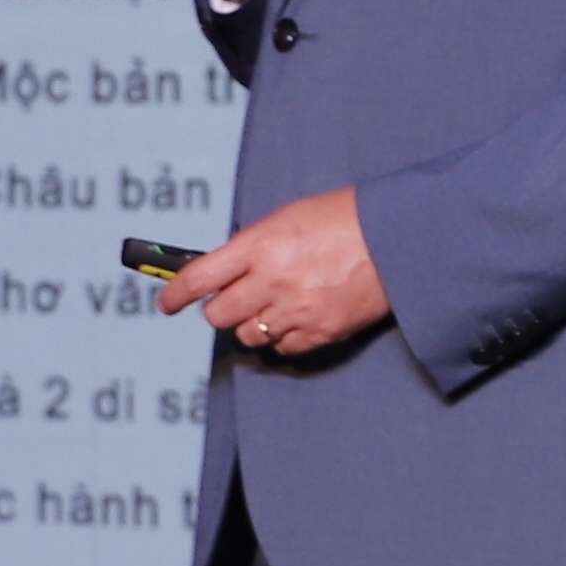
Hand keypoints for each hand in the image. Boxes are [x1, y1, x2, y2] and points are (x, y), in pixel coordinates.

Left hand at [157, 189, 389, 360]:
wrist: (398, 239)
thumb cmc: (347, 219)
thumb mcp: (289, 217)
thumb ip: (254, 244)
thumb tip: (227, 268)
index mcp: (261, 245)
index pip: (199, 277)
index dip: (175, 294)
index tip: (167, 302)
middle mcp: (273, 281)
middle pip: (218, 314)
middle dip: (219, 308)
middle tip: (231, 299)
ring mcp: (296, 311)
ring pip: (248, 335)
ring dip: (252, 324)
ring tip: (272, 305)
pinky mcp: (321, 332)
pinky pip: (283, 348)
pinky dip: (283, 337)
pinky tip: (297, 317)